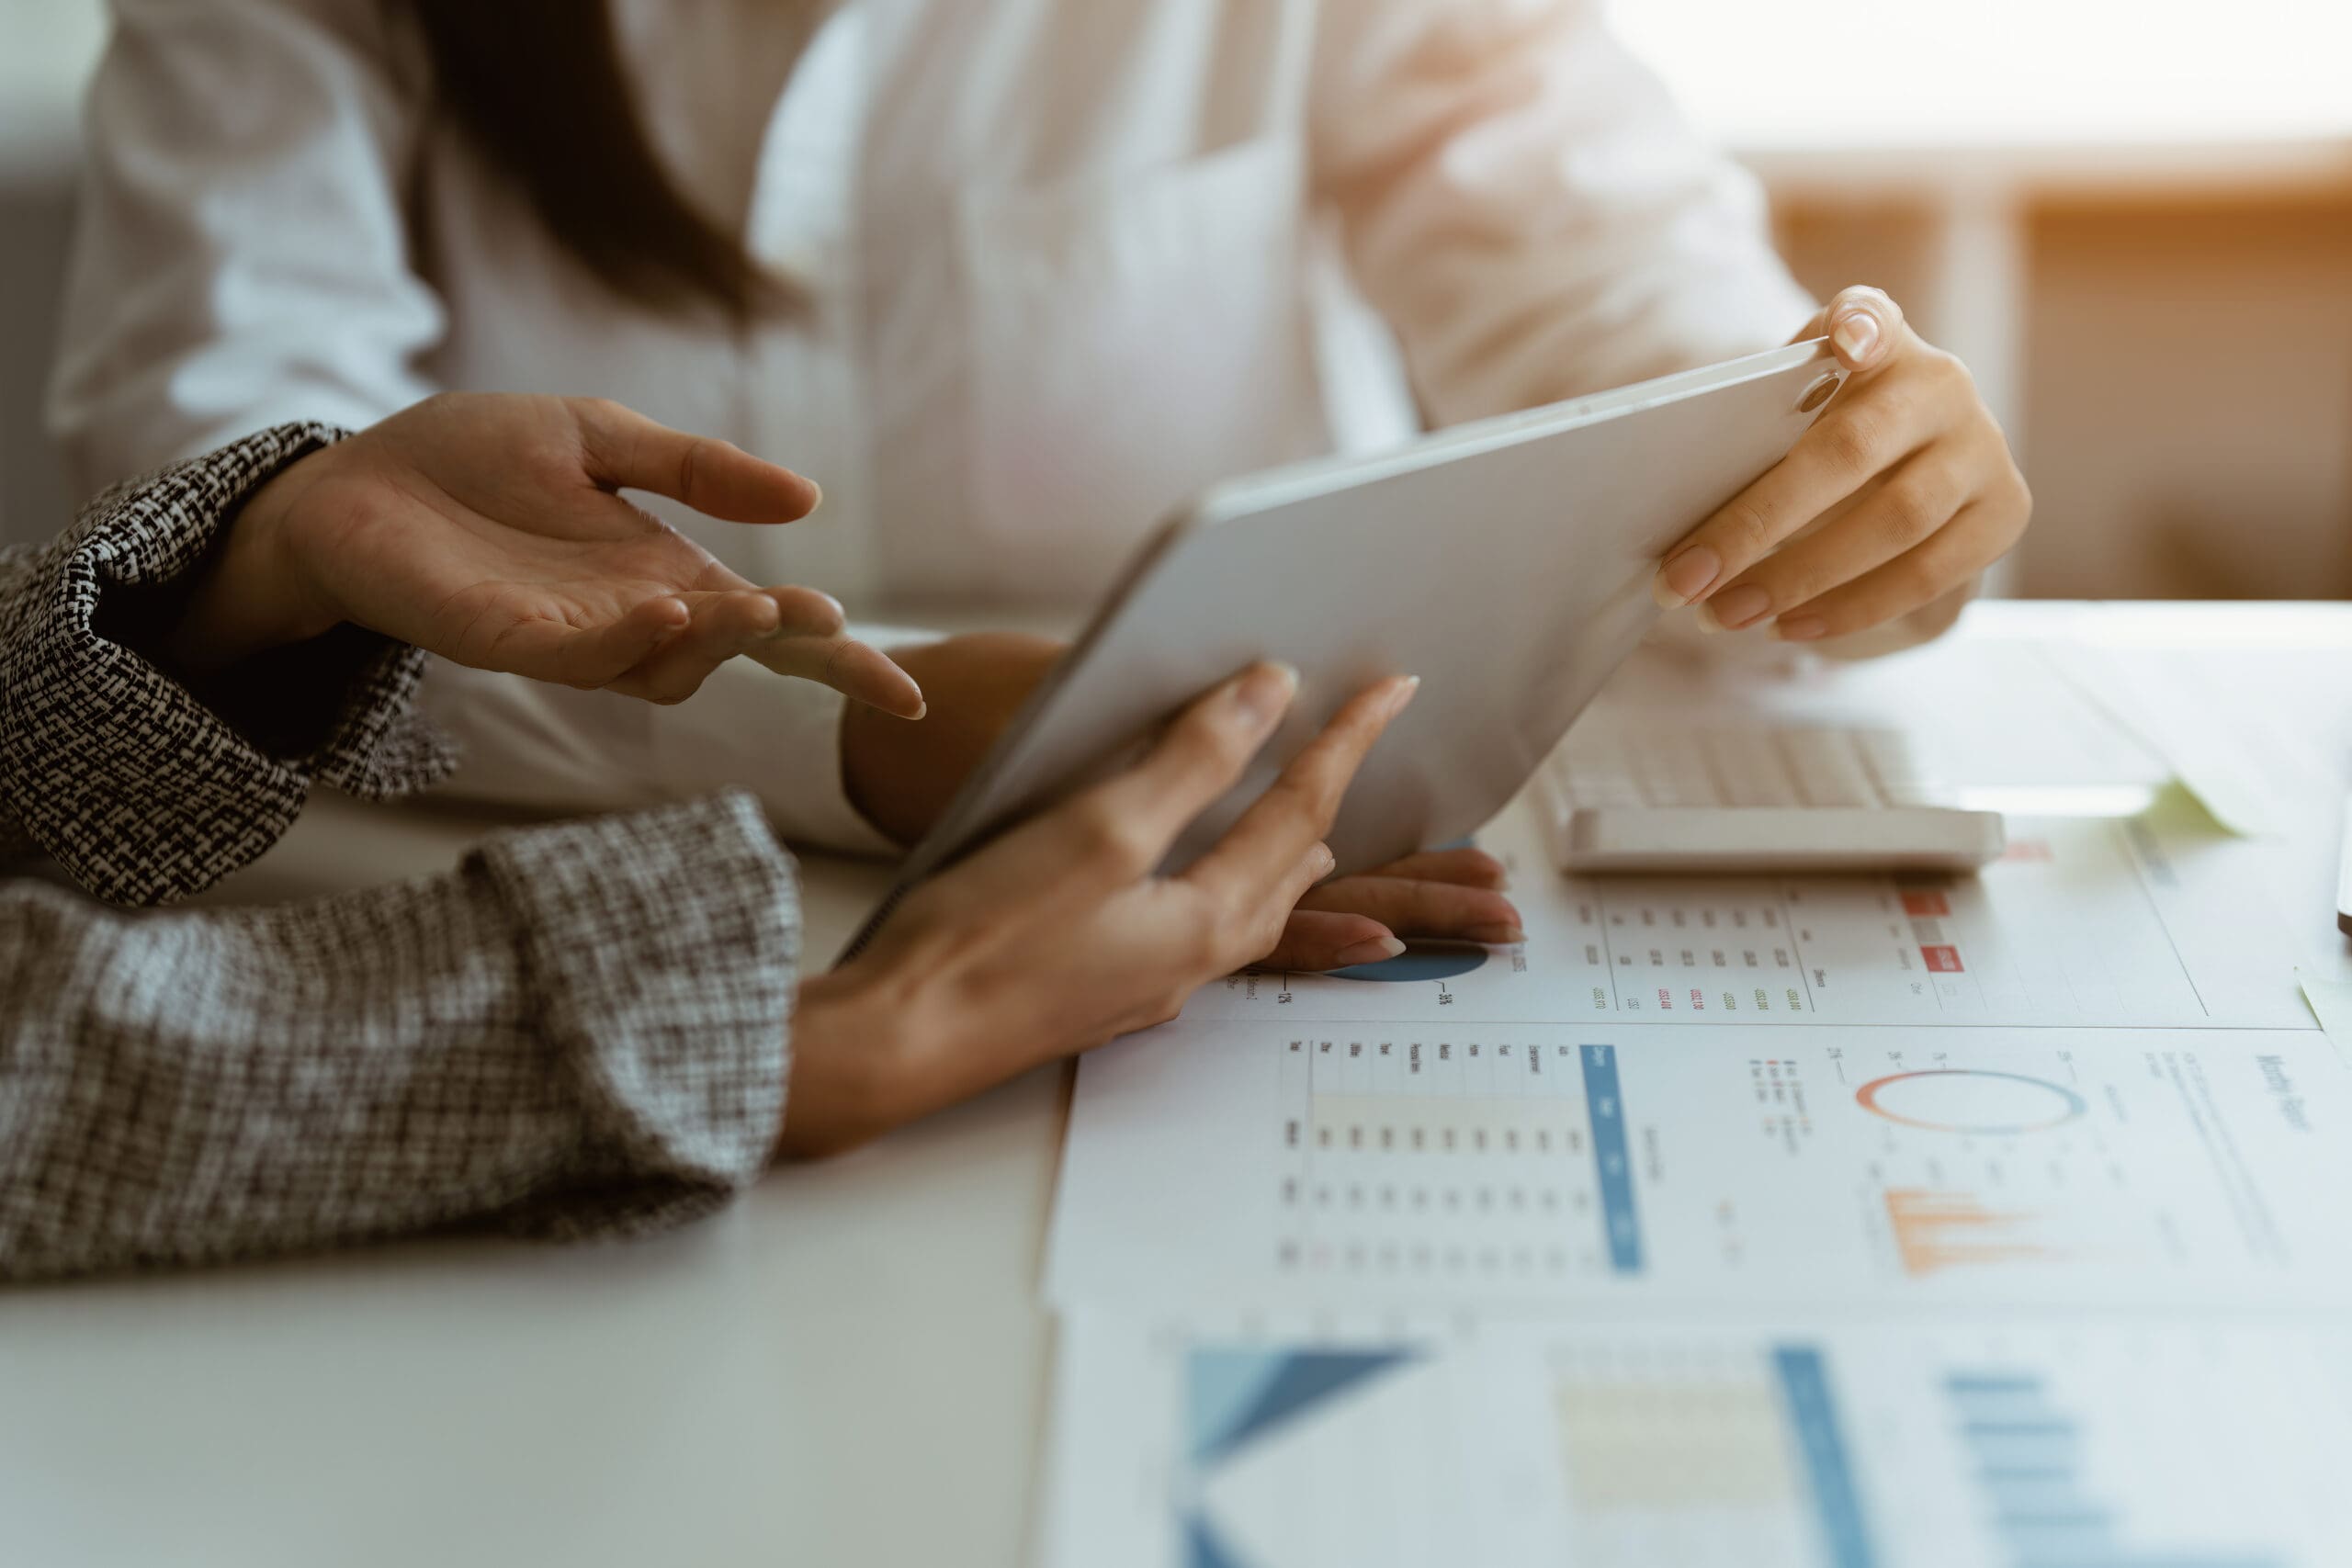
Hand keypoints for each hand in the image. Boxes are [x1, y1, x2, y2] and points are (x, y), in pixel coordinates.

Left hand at [168, 393, 923, 713]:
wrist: (352, 479)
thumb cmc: (474, 461)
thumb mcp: (603, 438)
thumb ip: (700, 468)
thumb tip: (809, 498)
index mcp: (670, 575)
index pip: (774, 629)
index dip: (840, 665)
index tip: (908, 695)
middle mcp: (634, 620)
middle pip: (738, 658)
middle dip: (788, 651)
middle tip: (826, 624)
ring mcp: (574, 641)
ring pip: (669, 669)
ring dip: (717, 643)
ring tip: (759, 606)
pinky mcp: (507, 641)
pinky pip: (582, 658)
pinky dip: (629, 639)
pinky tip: (662, 606)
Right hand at [781, 664, 1415, 1155]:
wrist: (895, 1042)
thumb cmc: (986, 941)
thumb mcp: (1097, 830)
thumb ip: (1191, 762)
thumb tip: (1270, 695)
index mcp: (1206, 920)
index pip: (1301, 810)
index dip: (1348, 740)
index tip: (1393, 687)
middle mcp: (1190, 961)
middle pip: (1289, 869)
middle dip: (1331, 801)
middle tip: (1357, 745)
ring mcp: (1143, 983)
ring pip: (1245, 906)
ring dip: (1281, 851)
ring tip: (1302, 814)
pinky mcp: (1097, 990)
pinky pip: (1194, 927)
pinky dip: (1222, 883)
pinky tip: (1194, 884)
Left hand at [1649, 286, 2030, 642]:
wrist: (1914, 472)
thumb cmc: (1826, 440)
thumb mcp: (1794, 416)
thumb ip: (1755, 431)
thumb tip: (1677, 499)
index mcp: (1885, 343)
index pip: (1872, 316)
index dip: (1860, 324)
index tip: (1846, 340)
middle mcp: (1943, 387)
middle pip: (1851, 451)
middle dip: (1757, 522)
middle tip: (1686, 578)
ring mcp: (1983, 449)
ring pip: (1894, 524)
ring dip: (1798, 579)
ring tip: (1726, 615)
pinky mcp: (2003, 512)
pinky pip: (1926, 575)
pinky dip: (1849, 609)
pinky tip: (1789, 626)